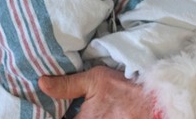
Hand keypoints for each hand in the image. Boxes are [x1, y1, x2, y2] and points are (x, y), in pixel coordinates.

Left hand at [39, 66, 155, 118]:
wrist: (154, 104)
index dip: (48, 113)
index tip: (44, 107)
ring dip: (73, 114)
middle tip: (57, 107)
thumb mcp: (94, 80)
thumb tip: (41, 83)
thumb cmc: (124, 91)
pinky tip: (89, 110)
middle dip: (62, 114)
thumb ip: (66, 85)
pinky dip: (86, 116)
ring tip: (69, 108)